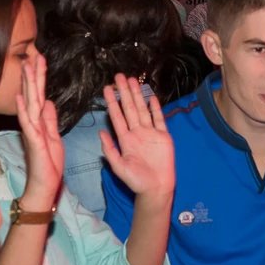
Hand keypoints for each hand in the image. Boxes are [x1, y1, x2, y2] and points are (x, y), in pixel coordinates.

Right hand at [14, 54, 64, 210]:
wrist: (45, 185)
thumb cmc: (49, 164)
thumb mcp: (54, 137)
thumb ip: (50, 120)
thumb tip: (49, 102)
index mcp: (40, 122)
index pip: (40, 95)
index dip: (40, 78)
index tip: (41, 60)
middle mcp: (33, 123)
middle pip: (34, 94)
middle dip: (34, 75)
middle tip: (33, 55)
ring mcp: (32, 132)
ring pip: (30, 103)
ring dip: (28, 85)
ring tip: (26, 67)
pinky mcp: (33, 142)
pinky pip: (28, 123)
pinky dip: (24, 110)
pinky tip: (21, 97)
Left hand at [100, 74, 174, 205]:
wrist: (156, 189)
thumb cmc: (136, 181)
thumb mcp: (119, 167)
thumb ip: (110, 150)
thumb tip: (101, 133)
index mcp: (125, 139)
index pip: (117, 116)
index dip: (112, 102)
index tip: (107, 88)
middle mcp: (137, 133)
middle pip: (129, 108)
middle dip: (124, 92)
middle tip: (119, 76)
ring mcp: (150, 133)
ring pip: (143, 110)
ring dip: (138, 95)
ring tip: (133, 80)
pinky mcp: (163, 137)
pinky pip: (159, 119)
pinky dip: (156, 108)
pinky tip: (152, 97)